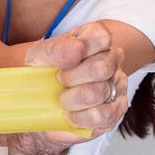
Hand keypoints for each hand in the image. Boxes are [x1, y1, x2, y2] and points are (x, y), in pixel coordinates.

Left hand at [22, 21, 128, 145]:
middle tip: (59, 81)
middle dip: (71, 78)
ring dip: (73, 100)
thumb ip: (54, 50)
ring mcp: (117, 85)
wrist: (39, 104)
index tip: (62, 61)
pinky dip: (80, 117)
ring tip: (63, 100)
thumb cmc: (43, 74)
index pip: (101, 37)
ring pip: (99, 92)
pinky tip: (71, 114)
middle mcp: (111, 59)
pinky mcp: (116, 110)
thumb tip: (77, 49)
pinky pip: (102, 115)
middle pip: (100, 68)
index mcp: (93, 39)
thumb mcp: (37, 57)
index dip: (81, 50)